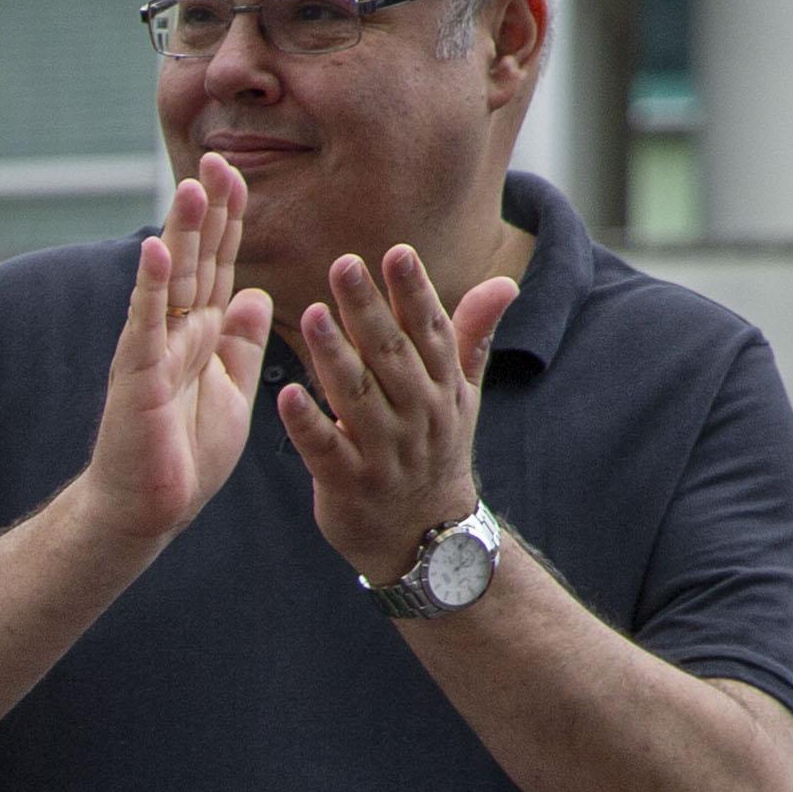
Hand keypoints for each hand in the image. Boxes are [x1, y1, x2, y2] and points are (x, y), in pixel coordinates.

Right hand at [75, 159, 274, 561]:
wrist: (147, 511)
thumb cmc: (183, 458)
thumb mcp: (231, 392)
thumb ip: (240, 343)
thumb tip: (253, 294)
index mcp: (202, 336)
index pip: (218, 266)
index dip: (229, 222)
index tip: (236, 174)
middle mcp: (175, 334)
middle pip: (195, 260)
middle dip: (207, 211)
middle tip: (218, 157)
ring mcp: (153, 350)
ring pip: (170, 280)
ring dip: (180, 232)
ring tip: (190, 186)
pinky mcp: (137, 375)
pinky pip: (145, 323)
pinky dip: (148, 284)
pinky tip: (153, 248)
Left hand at [281, 240, 518, 590]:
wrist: (427, 538)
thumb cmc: (435, 451)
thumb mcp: (463, 396)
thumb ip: (472, 336)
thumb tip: (505, 281)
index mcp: (442, 389)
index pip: (430, 332)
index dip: (415, 292)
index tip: (397, 253)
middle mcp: (417, 416)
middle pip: (391, 355)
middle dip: (368, 309)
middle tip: (343, 264)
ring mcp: (383, 452)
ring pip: (358, 397)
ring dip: (335, 355)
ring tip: (313, 315)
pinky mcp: (348, 484)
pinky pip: (326, 449)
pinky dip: (307, 423)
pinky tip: (286, 395)